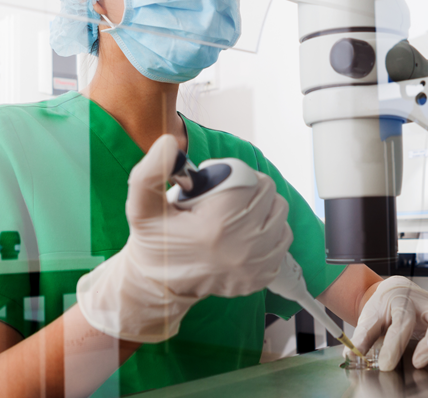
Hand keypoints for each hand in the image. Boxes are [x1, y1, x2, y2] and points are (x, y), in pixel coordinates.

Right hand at [77, 135, 292, 342]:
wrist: (161, 286)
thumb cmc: (155, 243)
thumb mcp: (142, 207)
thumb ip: (151, 172)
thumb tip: (168, 143)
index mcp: (217, 224)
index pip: (248, 178)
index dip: (232, 174)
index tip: (216, 184)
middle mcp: (243, 245)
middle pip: (267, 192)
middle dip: (248, 186)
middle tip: (226, 196)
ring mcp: (257, 263)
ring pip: (280, 211)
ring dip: (263, 206)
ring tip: (238, 210)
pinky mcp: (264, 274)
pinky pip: (284, 237)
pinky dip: (271, 229)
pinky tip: (248, 231)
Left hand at [343, 276, 427, 370]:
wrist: (396, 290)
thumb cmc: (384, 306)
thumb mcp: (370, 317)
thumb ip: (362, 336)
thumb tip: (351, 354)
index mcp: (400, 302)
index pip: (400, 323)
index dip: (394, 345)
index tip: (387, 365)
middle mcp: (424, 304)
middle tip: (420, 360)